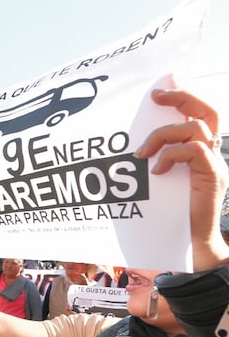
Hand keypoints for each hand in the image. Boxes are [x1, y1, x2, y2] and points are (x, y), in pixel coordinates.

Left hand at [134, 87, 228, 269]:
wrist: (189, 244)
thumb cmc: (167, 213)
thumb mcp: (155, 180)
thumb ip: (149, 162)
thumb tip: (122, 151)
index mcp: (198, 149)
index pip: (198, 113)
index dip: (182, 97)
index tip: (156, 92)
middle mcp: (210, 152)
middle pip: (208, 111)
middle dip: (182, 97)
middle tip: (156, 97)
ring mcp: (214, 164)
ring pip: (196, 128)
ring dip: (163, 136)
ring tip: (142, 154)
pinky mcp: (213, 177)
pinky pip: (195, 151)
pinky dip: (172, 156)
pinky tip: (157, 171)